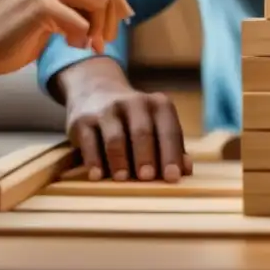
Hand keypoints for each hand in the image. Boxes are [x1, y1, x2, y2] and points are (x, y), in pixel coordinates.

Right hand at [0, 0, 130, 79]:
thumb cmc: (12, 37)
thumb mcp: (46, 9)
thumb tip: (119, 5)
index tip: (121, 17)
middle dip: (114, 11)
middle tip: (106, 39)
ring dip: (99, 26)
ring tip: (86, 44)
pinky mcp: (38, 4)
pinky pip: (81, 21)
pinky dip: (82, 37)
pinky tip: (70, 46)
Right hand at [65, 72, 191, 182]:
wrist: (96, 91)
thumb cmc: (135, 119)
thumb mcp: (156, 125)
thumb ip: (172, 147)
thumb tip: (186, 170)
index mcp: (159, 105)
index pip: (168, 130)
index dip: (171, 154)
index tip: (173, 177)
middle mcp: (134, 103)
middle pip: (142, 132)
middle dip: (146, 156)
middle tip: (148, 178)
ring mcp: (107, 110)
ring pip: (115, 137)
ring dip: (119, 160)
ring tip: (122, 179)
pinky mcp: (82, 120)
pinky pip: (89, 141)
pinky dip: (94, 160)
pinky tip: (97, 176)